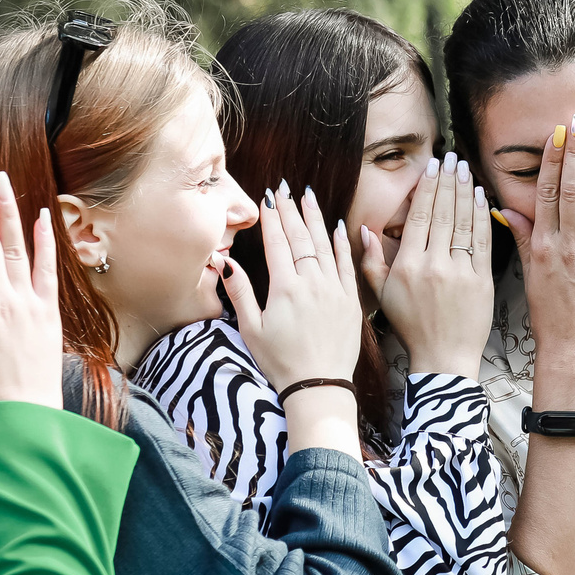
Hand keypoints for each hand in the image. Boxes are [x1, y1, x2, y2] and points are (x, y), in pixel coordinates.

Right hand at [227, 184, 367, 454]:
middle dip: (292, 210)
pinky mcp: (351, 301)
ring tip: (309, 195)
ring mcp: (334, 290)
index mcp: (285, 288)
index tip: (269, 198)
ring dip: (316, 218)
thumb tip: (223, 262)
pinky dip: (342, 244)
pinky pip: (346, 264)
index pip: (277, 243)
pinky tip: (338, 227)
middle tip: (286, 188)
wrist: (320, 387)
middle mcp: (312, 283)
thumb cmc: (281, 362)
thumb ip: (240, 293)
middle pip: (300, 238)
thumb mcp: (251, 330)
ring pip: (325, 245)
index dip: (272, 218)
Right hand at [361, 153, 491, 380]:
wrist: (443, 358)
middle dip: (448, 181)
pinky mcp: (481, 281)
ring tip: (466, 170)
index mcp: (408, 265)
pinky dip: (483, 217)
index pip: (419, 216)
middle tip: (452, 158)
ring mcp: (460, 272)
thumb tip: (361, 229)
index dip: (427, 188)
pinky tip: (482, 198)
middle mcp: (433, 265)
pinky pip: (483, 242)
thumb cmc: (411, 327)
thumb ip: (370, 261)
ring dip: (466, 192)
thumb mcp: (382, 295)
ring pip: (464, 223)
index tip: (433, 167)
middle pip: (443, 213)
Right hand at [504, 114, 574, 385]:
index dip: (552, 161)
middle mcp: (566, 245)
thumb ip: (524, 238)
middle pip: (571, 189)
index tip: (556, 136)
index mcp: (542, 246)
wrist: (572, 346)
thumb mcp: (529, 274)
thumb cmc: (548, 313)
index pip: (547, 193)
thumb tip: (509, 209)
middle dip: (574, 153)